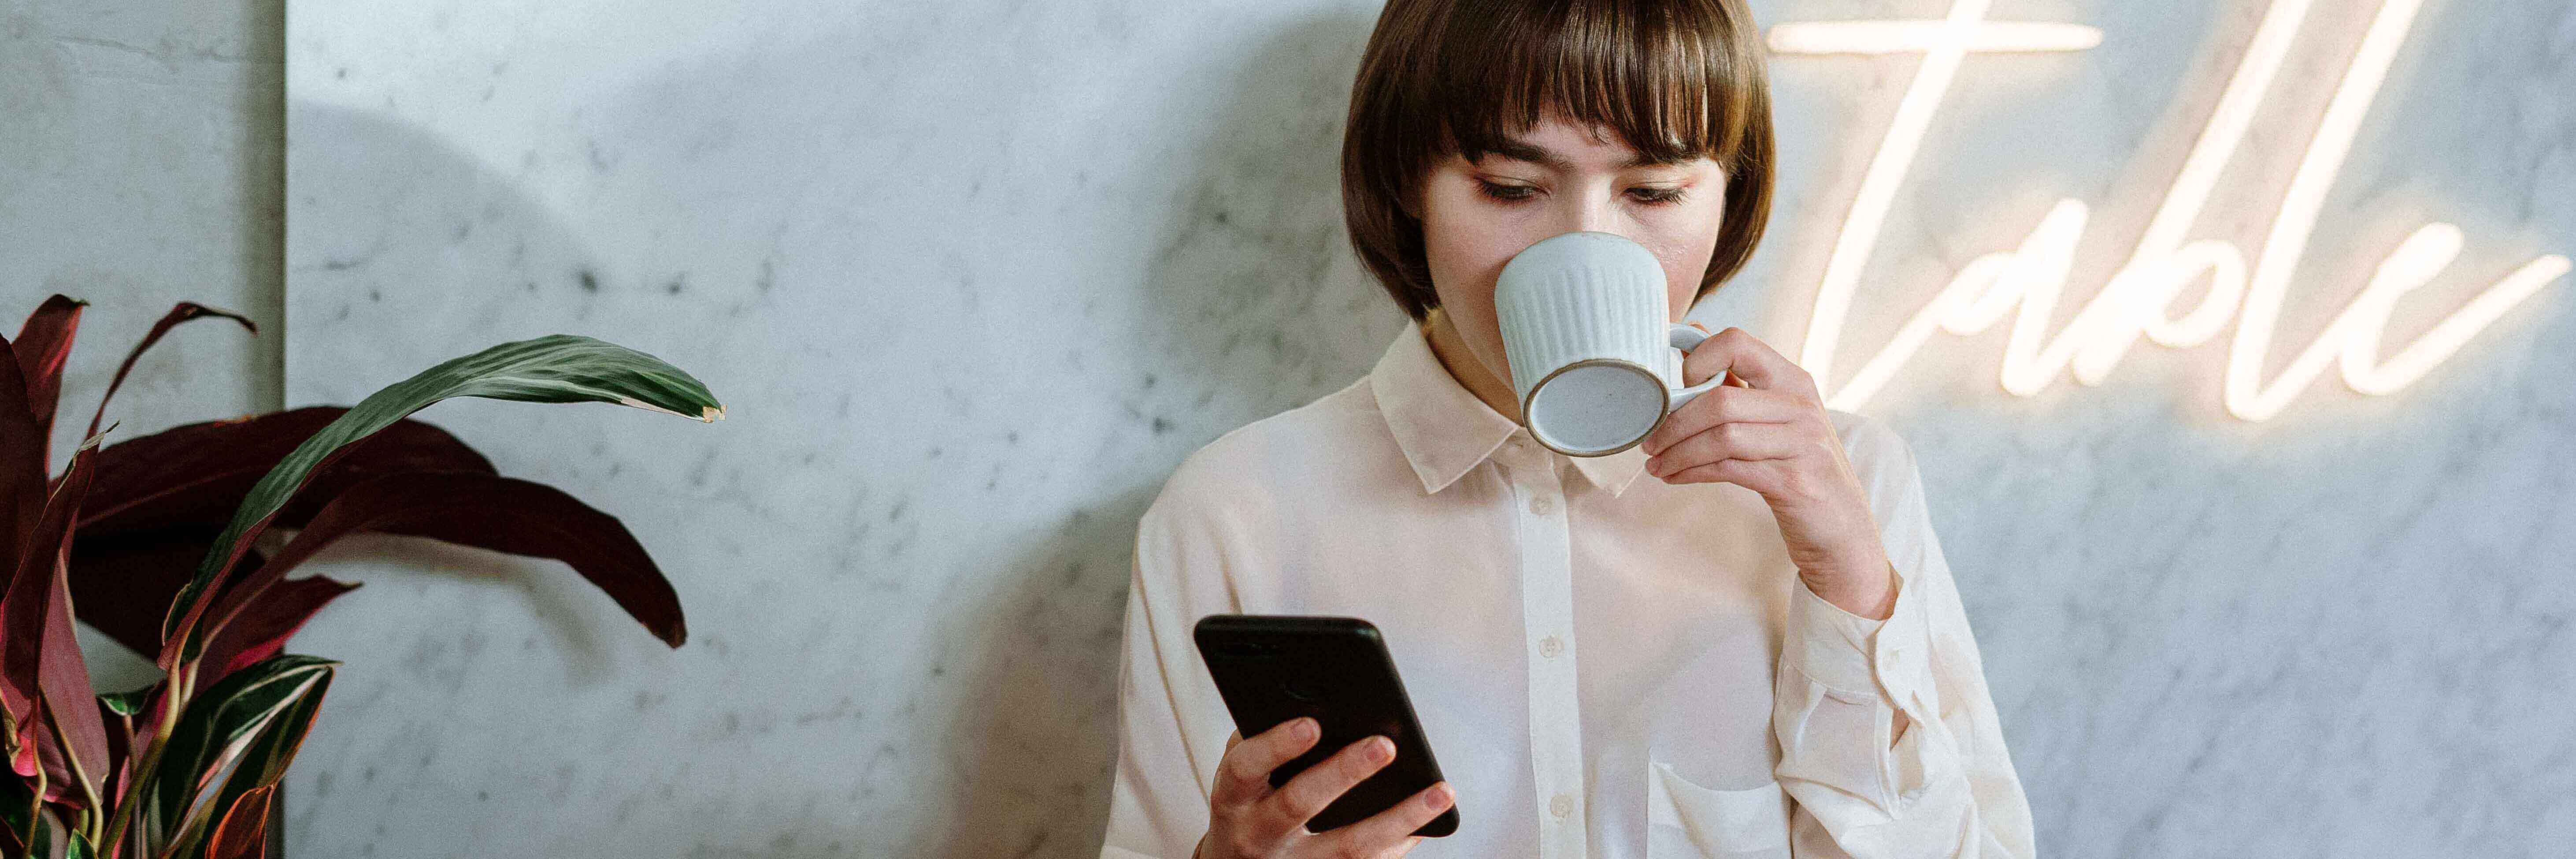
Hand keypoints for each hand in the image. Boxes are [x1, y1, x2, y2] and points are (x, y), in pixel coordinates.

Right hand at [1193, 716, 1456, 858]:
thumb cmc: (1248, 798)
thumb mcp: (1244, 770)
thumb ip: (1266, 737)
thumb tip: (1324, 703)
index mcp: (1232, 796)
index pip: (1245, 768)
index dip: (1276, 746)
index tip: (1312, 723)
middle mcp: (1256, 835)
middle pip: (1298, 804)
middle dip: (1343, 773)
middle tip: (1385, 745)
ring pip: (1347, 847)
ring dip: (1398, 819)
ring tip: (1440, 792)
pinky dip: (1399, 844)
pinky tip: (1429, 821)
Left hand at [1639, 325, 1896, 619]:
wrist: (1842, 527)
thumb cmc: (1798, 466)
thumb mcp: (1776, 416)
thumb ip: (1737, 381)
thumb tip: (1691, 337)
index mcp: (1793, 380)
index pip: (1738, 343)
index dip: (1697, 359)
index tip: (1672, 388)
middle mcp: (1800, 407)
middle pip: (1721, 400)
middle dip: (1674, 422)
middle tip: (1648, 440)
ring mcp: (1802, 444)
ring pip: (1722, 436)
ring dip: (1678, 452)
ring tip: (1656, 464)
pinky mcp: (1794, 482)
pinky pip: (1729, 469)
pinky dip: (1693, 472)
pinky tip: (1675, 477)